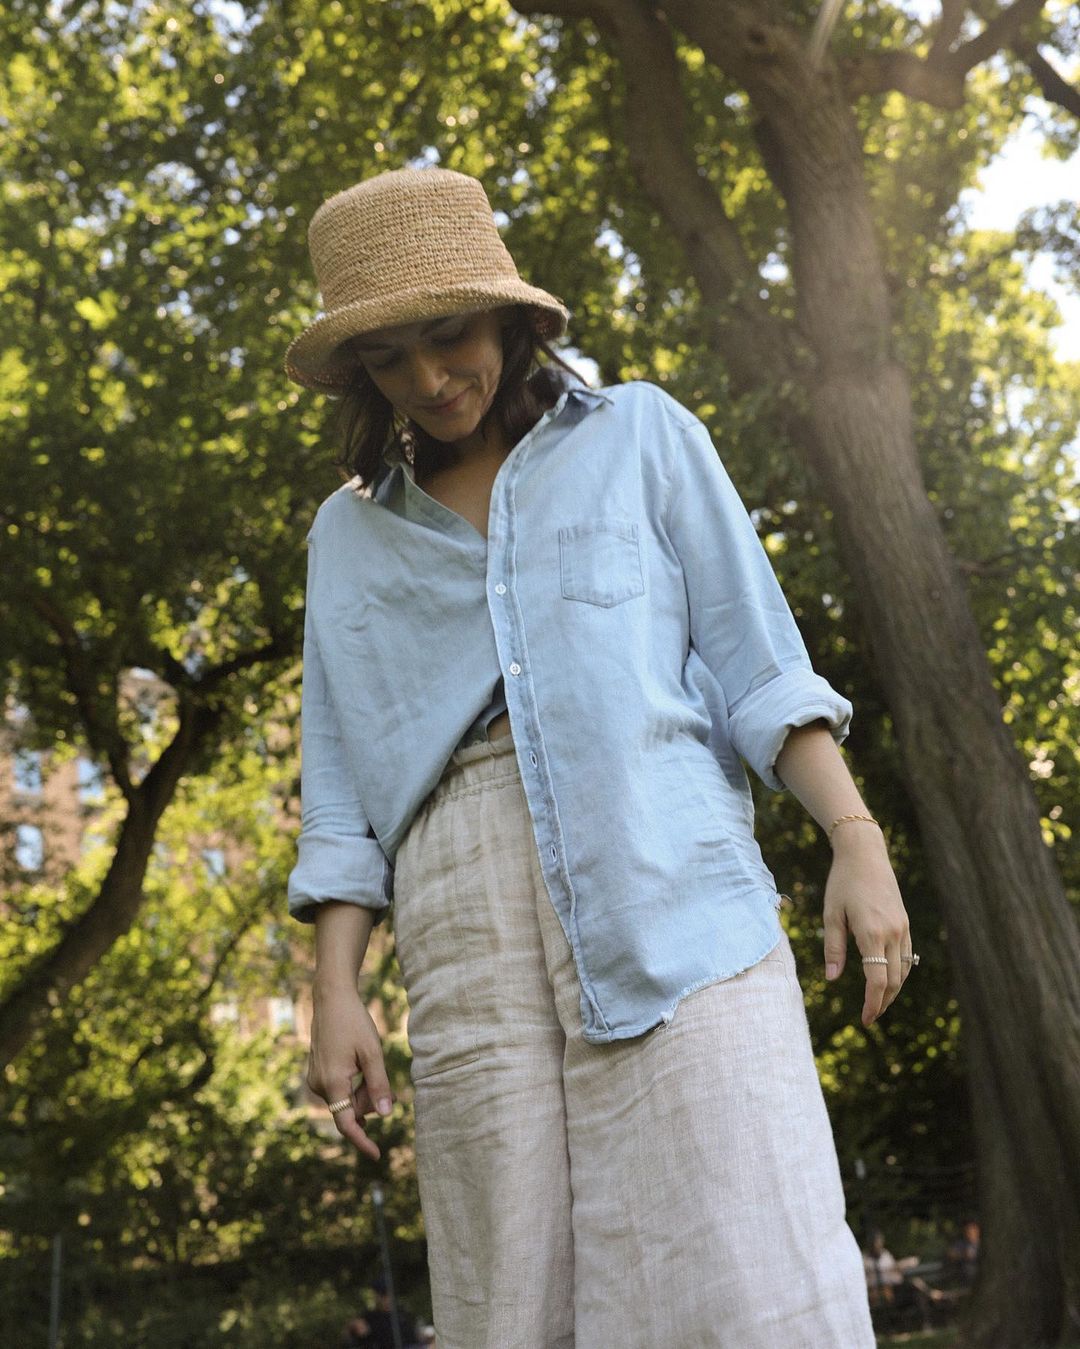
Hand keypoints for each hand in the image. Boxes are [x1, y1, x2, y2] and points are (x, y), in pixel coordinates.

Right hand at [308, 982, 393, 1158]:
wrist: (331, 999)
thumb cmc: (354, 1022)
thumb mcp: (372, 1053)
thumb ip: (379, 1085)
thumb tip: (386, 1115)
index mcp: (332, 1083)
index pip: (347, 1124)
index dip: (362, 1141)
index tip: (377, 1155)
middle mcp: (319, 1085)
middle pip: (350, 1110)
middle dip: (369, 1102)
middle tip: (385, 1082)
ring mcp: (315, 1079)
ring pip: (345, 1099)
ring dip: (361, 1092)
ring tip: (370, 1065)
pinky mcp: (316, 1072)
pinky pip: (338, 1089)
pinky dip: (352, 1085)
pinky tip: (359, 1064)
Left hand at [821, 827, 912, 1026]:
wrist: (865, 855)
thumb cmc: (842, 883)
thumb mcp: (831, 914)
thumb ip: (833, 948)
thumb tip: (831, 979)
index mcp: (872, 933)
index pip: (877, 980)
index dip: (872, 1003)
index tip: (865, 1020)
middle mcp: (893, 933)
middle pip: (894, 980)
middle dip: (883, 1002)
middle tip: (869, 1016)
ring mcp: (903, 928)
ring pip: (904, 971)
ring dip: (893, 990)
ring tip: (877, 1003)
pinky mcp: (905, 923)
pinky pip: (907, 956)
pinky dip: (899, 973)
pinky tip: (888, 979)